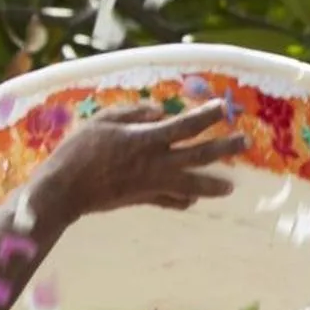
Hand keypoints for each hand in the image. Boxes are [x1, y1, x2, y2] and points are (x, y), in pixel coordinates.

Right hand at [32, 100, 247, 229]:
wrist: (66, 189)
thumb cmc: (79, 150)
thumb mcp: (103, 120)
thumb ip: (134, 112)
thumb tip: (159, 111)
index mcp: (147, 139)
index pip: (186, 125)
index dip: (207, 115)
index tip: (222, 107)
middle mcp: (157, 163)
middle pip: (199, 155)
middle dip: (224, 147)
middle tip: (244, 142)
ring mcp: (153, 184)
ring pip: (192, 185)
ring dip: (213, 184)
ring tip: (230, 186)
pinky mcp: (145, 200)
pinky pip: (172, 201)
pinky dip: (185, 200)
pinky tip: (193, 199)